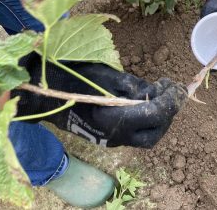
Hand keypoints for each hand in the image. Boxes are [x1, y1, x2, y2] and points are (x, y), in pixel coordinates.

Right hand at [12, 53, 186, 147]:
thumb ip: (136, 88)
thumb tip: (156, 93)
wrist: (42, 93)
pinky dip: (148, 120)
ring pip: (148, 137)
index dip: (170, 100)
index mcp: (114, 120)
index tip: (174, 84)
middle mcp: (115, 136)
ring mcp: (111, 140)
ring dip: (161, 117)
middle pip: (155, 133)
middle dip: (169, 112)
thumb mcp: (108, 77)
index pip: (155, 115)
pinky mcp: (108, 138)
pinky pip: (136, 134)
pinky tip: (148, 101)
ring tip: (162, 93)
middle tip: (172, 90)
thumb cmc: (72, 77)